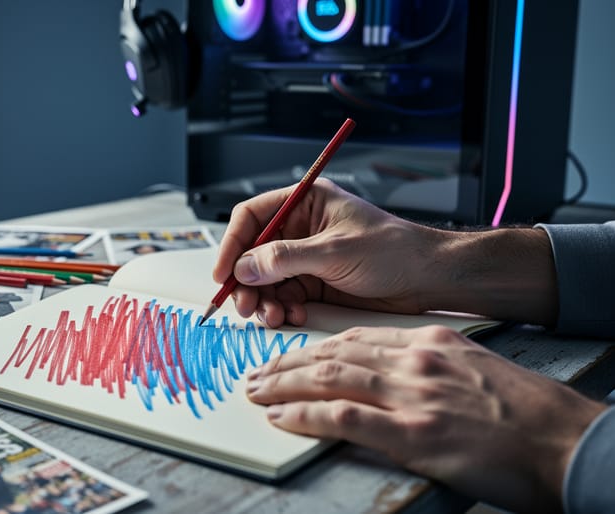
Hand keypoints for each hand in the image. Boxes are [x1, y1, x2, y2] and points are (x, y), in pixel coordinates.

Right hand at [214, 179, 447, 326]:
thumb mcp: (335, 251)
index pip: (252, 217)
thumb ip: (285, 259)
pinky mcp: (314, 283)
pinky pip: (284, 296)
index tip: (223, 273)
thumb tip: (244, 268)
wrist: (428, 279)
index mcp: (304, 203)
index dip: (232, 244)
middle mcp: (300, 229)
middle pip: (253, 253)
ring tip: (272, 317)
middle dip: (246, 281)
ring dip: (263, 300)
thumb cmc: (394, 250)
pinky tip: (293, 316)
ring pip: (265, 280)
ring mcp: (305, 257)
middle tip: (246, 306)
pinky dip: (282, 309)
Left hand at [246, 325, 605, 511]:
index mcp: (427, 343)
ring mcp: (410, 396)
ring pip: (328, 378)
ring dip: (283, 385)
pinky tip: (280, 417)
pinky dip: (304, 416)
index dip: (313, 347)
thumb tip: (386, 376)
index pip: (354, 337)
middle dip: (287, 363)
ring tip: (256, 391)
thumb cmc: (523, 411)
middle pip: (333, 353)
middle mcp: (413, 362)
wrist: (562, 440)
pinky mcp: (411, 434)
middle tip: (258, 372)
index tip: (290, 355)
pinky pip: (341, 417)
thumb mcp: (470, 369)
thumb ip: (425, 367)